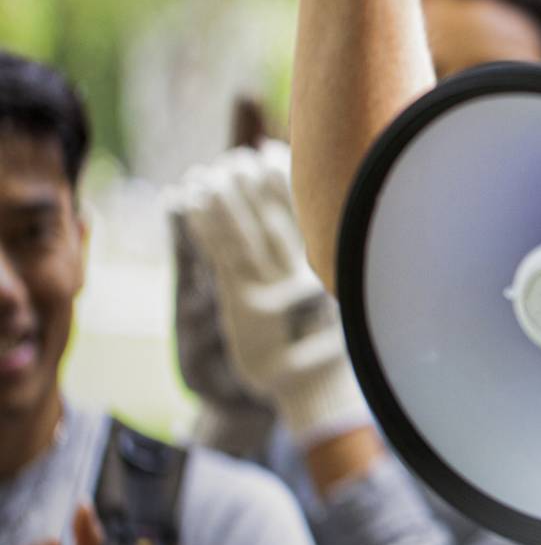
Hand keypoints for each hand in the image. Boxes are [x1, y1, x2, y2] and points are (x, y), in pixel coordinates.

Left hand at [169, 141, 369, 445]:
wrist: (316, 392)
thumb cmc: (334, 347)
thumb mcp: (348, 303)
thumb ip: (338, 265)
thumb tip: (348, 224)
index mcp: (327, 268)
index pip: (304, 212)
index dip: (284, 180)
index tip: (271, 152)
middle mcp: (301, 273)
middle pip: (272, 216)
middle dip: (251, 183)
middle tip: (237, 157)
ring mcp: (271, 289)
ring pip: (243, 232)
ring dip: (223, 199)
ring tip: (208, 173)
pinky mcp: (243, 304)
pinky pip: (221, 255)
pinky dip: (202, 225)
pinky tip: (188, 201)